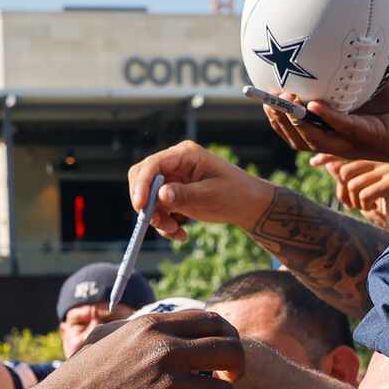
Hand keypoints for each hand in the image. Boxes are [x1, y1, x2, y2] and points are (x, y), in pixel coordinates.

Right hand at [15, 307, 242, 388]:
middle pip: (232, 351)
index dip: (225, 341)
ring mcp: (167, 384)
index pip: (213, 321)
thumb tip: (158, 320)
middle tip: (220, 386)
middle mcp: (163, 349)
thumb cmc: (73, 387)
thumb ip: (133, 328)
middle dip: (233, 372)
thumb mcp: (100, 341)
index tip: (217, 362)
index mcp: (151, 327)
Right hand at [128, 141, 273, 243]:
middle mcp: (175, 164)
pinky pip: (158, 209)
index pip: (153, 164)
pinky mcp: (174, 194)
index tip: (140, 207)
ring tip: (176, 232)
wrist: (249, 205)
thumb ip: (185, 195)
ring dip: (157, 218)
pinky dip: (164, 224)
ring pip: (149, 197)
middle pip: (143, 178)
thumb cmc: (236, 194)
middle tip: (156, 222)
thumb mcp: (211, 195)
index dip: (142, 184)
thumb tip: (160, 195)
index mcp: (184, 154)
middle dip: (146, 202)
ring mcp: (173, 179)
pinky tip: (180, 234)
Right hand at [267, 73, 388, 171]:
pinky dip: (328, 118)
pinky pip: (344, 129)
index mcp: (337, 128)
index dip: (278, 116)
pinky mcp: (371, 139)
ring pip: (313, 140)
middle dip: (278, 120)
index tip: (264, 94)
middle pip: (297, 138)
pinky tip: (314, 105)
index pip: (298, 128)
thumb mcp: (373, 83)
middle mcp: (341, 139)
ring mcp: (354, 142)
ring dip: (296, 122)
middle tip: (266, 100)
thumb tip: (335, 38)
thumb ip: (352, 70)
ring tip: (284, 101)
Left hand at [310, 153, 388, 233]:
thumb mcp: (357, 192)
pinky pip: (364, 193)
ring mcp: (388, 169)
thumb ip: (345, 177)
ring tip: (365, 205)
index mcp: (372, 158)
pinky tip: (375, 207)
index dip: (328, 157)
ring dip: (354, 201)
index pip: (345, 153)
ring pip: (353, 184)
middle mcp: (380, 159)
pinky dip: (364, 205)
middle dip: (343, 192)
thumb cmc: (380, 207)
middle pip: (344, 172)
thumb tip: (328, 163)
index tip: (313, 162)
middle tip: (351, 203)